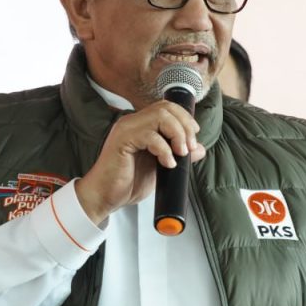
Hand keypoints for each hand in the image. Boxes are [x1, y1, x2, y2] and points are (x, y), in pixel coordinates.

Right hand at [75, 100, 205, 224]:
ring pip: (160, 116)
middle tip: (189, 148)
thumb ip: (177, 154)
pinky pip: (150, 135)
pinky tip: (167, 163)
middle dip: (185, 126)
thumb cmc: (128, 183)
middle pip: (166, 108)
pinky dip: (164, 149)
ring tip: (180, 154)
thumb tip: (200, 149)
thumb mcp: (160, 167)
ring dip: (177, 134)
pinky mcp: (122, 140)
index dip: (185, 119)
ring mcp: (126, 129)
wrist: (105, 197)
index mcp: (141, 125)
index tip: (193, 139)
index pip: (167, 107)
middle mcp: (132, 122)